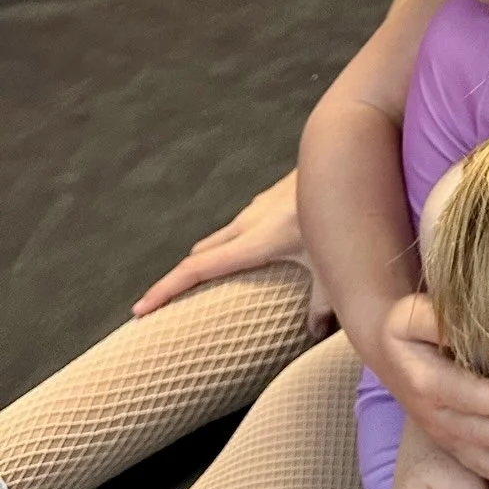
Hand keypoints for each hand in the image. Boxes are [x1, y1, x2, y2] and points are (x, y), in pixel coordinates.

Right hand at [132, 170, 334, 337]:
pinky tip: (247, 253)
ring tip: (204, 287)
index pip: (198, 269)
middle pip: (201, 254)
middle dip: (180, 280)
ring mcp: (258, 207)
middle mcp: (249, 222)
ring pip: (221, 237)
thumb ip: (322, 302)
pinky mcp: (271, 197)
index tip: (139, 310)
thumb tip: (314, 333)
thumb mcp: (333, 263)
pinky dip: (232, 244)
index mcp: (256, 241)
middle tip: (164, 308)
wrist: (349, 154)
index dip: (166, 290)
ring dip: (208, 259)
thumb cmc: (344, 209)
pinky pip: (240, 226)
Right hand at [378, 294, 488, 486]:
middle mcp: (435, 417)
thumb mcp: (411, 315)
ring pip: (482, 460)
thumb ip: (434, 318)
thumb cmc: (409, 329)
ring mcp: (446, 437)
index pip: (464, 394)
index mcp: (425, 381)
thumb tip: (462, 325)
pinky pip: (485, 468)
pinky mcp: (458, 447)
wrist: (390, 355)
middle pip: (478, 432)